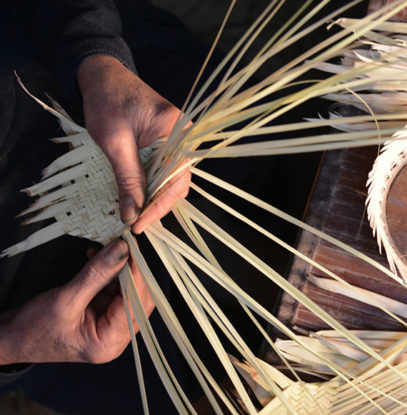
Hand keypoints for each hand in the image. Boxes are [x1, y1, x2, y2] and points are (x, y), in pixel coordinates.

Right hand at [0, 240, 153, 364]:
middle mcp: (116, 339)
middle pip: (137, 300)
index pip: (134, 305)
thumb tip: (121, 250)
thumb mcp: (65, 299)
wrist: (12, 338)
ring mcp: (111, 328)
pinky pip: (114, 291)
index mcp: (108, 343)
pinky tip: (99, 258)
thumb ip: (96, 275)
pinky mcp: (103, 316)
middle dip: (131, 271)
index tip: (133, 250)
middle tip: (125, 245)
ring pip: (128, 292)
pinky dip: (109, 274)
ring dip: (119, 269)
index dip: (137, 276)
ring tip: (108, 247)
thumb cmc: (33, 328)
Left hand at [76, 55, 190, 233]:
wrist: (102, 76)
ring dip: (152, 200)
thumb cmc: (107, 100)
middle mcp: (183, 138)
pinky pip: (161, 173)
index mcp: (178, 132)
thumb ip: (127, 178)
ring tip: (134, 217)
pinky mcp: (164, 146)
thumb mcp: (114, 141)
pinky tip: (136, 200)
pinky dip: (149, 188)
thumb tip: (131, 213)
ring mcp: (175, 143)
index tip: (138, 225)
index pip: (176, 180)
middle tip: (135, 225)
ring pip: (169, 181)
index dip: (158, 207)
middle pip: (176, 183)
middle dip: (156, 206)